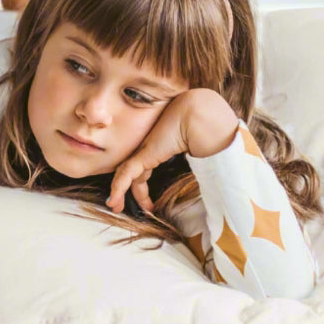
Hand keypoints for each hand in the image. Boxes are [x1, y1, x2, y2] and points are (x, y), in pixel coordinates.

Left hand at [106, 89, 239, 213]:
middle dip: (126, 190)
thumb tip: (209, 179)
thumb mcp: (196, 150)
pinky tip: (113, 202)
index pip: (143, 168)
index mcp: (159, 147)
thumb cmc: (204, 128)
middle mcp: (149, 148)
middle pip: (132, 172)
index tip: (148, 202)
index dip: (141, 185)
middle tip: (121, 206)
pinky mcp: (143, 155)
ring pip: (125, 175)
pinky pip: (126, 175)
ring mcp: (145, 151)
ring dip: (119, 193)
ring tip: (116, 207)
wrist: (200, 115)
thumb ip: (195, 163)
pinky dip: (118, 189)